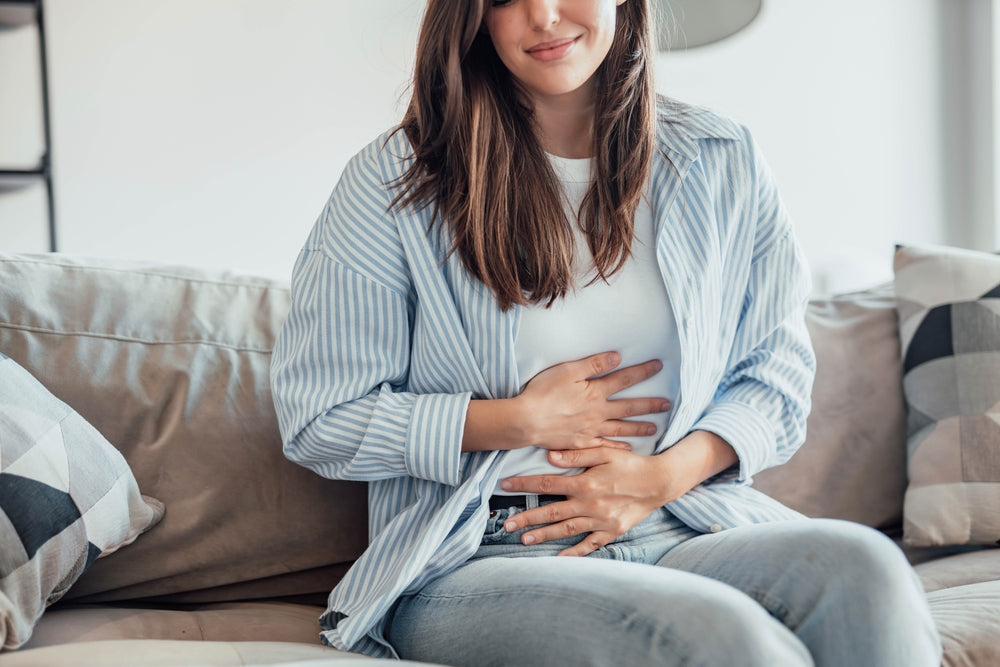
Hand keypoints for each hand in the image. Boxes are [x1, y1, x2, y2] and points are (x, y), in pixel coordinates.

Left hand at [499, 447, 681, 556]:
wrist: (659, 482)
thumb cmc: (631, 464)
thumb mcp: (605, 452)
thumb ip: (578, 455)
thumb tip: (550, 456)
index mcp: (585, 483)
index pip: (547, 484)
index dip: (524, 485)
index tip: (505, 486)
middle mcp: (590, 504)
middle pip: (552, 512)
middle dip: (527, 518)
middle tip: (506, 525)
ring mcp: (600, 521)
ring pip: (566, 530)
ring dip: (544, 535)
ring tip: (524, 540)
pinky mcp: (611, 531)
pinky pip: (590, 545)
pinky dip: (575, 552)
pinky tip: (559, 558)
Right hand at [516, 351, 670, 451]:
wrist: (526, 421)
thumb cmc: (543, 392)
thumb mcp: (567, 371)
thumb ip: (594, 365)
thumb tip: (617, 357)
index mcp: (595, 392)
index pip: (624, 379)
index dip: (642, 372)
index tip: (659, 366)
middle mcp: (598, 412)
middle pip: (629, 407)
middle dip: (649, 404)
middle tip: (667, 404)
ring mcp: (591, 430)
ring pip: (621, 428)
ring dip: (639, 427)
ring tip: (654, 428)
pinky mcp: (581, 443)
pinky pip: (605, 446)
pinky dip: (618, 447)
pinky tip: (628, 449)